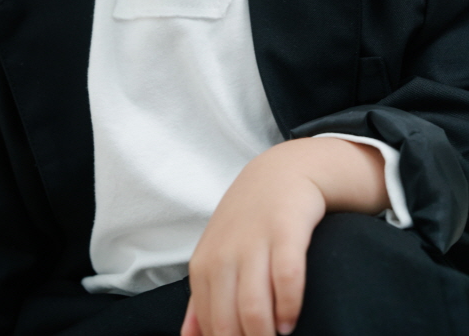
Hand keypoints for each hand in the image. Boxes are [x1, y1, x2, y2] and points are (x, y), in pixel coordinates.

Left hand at [180, 137, 387, 335]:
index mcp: (204, 266)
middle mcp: (224, 255)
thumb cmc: (247, 223)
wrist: (280, 174)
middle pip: (228, 323)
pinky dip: (289, 306)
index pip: (209, 327)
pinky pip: (286, 278)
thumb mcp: (216, 255)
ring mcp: (254, 243)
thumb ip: (202, 299)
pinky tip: (291, 318)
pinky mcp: (285, 232)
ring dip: (266, 334)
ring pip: (253, 308)